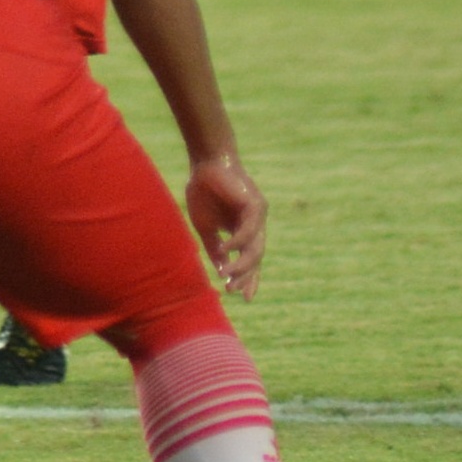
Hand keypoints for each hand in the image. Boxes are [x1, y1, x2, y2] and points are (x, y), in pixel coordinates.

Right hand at [184, 157, 266, 300]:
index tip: (244, 298)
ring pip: (256, 248)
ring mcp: (258, 216)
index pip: (250, 259)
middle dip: (246, 276)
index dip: (248, 278)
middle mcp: (255, 226)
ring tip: (229, 276)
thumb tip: (221, 270)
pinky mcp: (256, 205)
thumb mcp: (206, 226)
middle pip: (256, 257)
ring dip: (243, 264)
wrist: (206, 163)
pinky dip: (237, 241)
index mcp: (243, 231)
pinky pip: (249, 229)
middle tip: (234, 292)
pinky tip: (226, 249)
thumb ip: (215, 247)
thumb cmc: (204, 191)